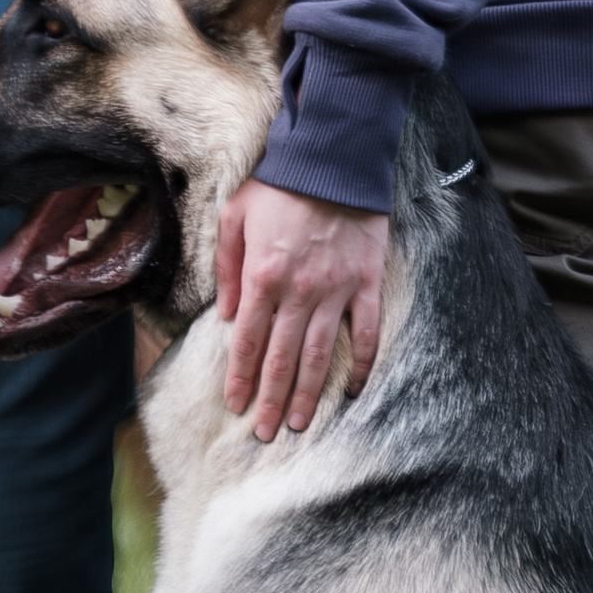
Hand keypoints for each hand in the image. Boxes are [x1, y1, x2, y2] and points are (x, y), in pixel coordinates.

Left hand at [215, 175, 387, 437]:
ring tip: (300, 423)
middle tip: (266, 433)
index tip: (237, 406)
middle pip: (282, 358)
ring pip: (320, 355)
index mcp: (263, 276)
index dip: (242, 377)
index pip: (249, 341)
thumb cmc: (279, 185)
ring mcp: (336, 291)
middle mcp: (299, 292)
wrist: (334, 159)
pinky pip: (366, 333)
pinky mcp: (366, 284)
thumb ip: (226, 267)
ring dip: (308, 394)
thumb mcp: (234, 216)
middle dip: (272, 400)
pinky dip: (361, 364)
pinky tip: (354, 390)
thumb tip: (227, 315)